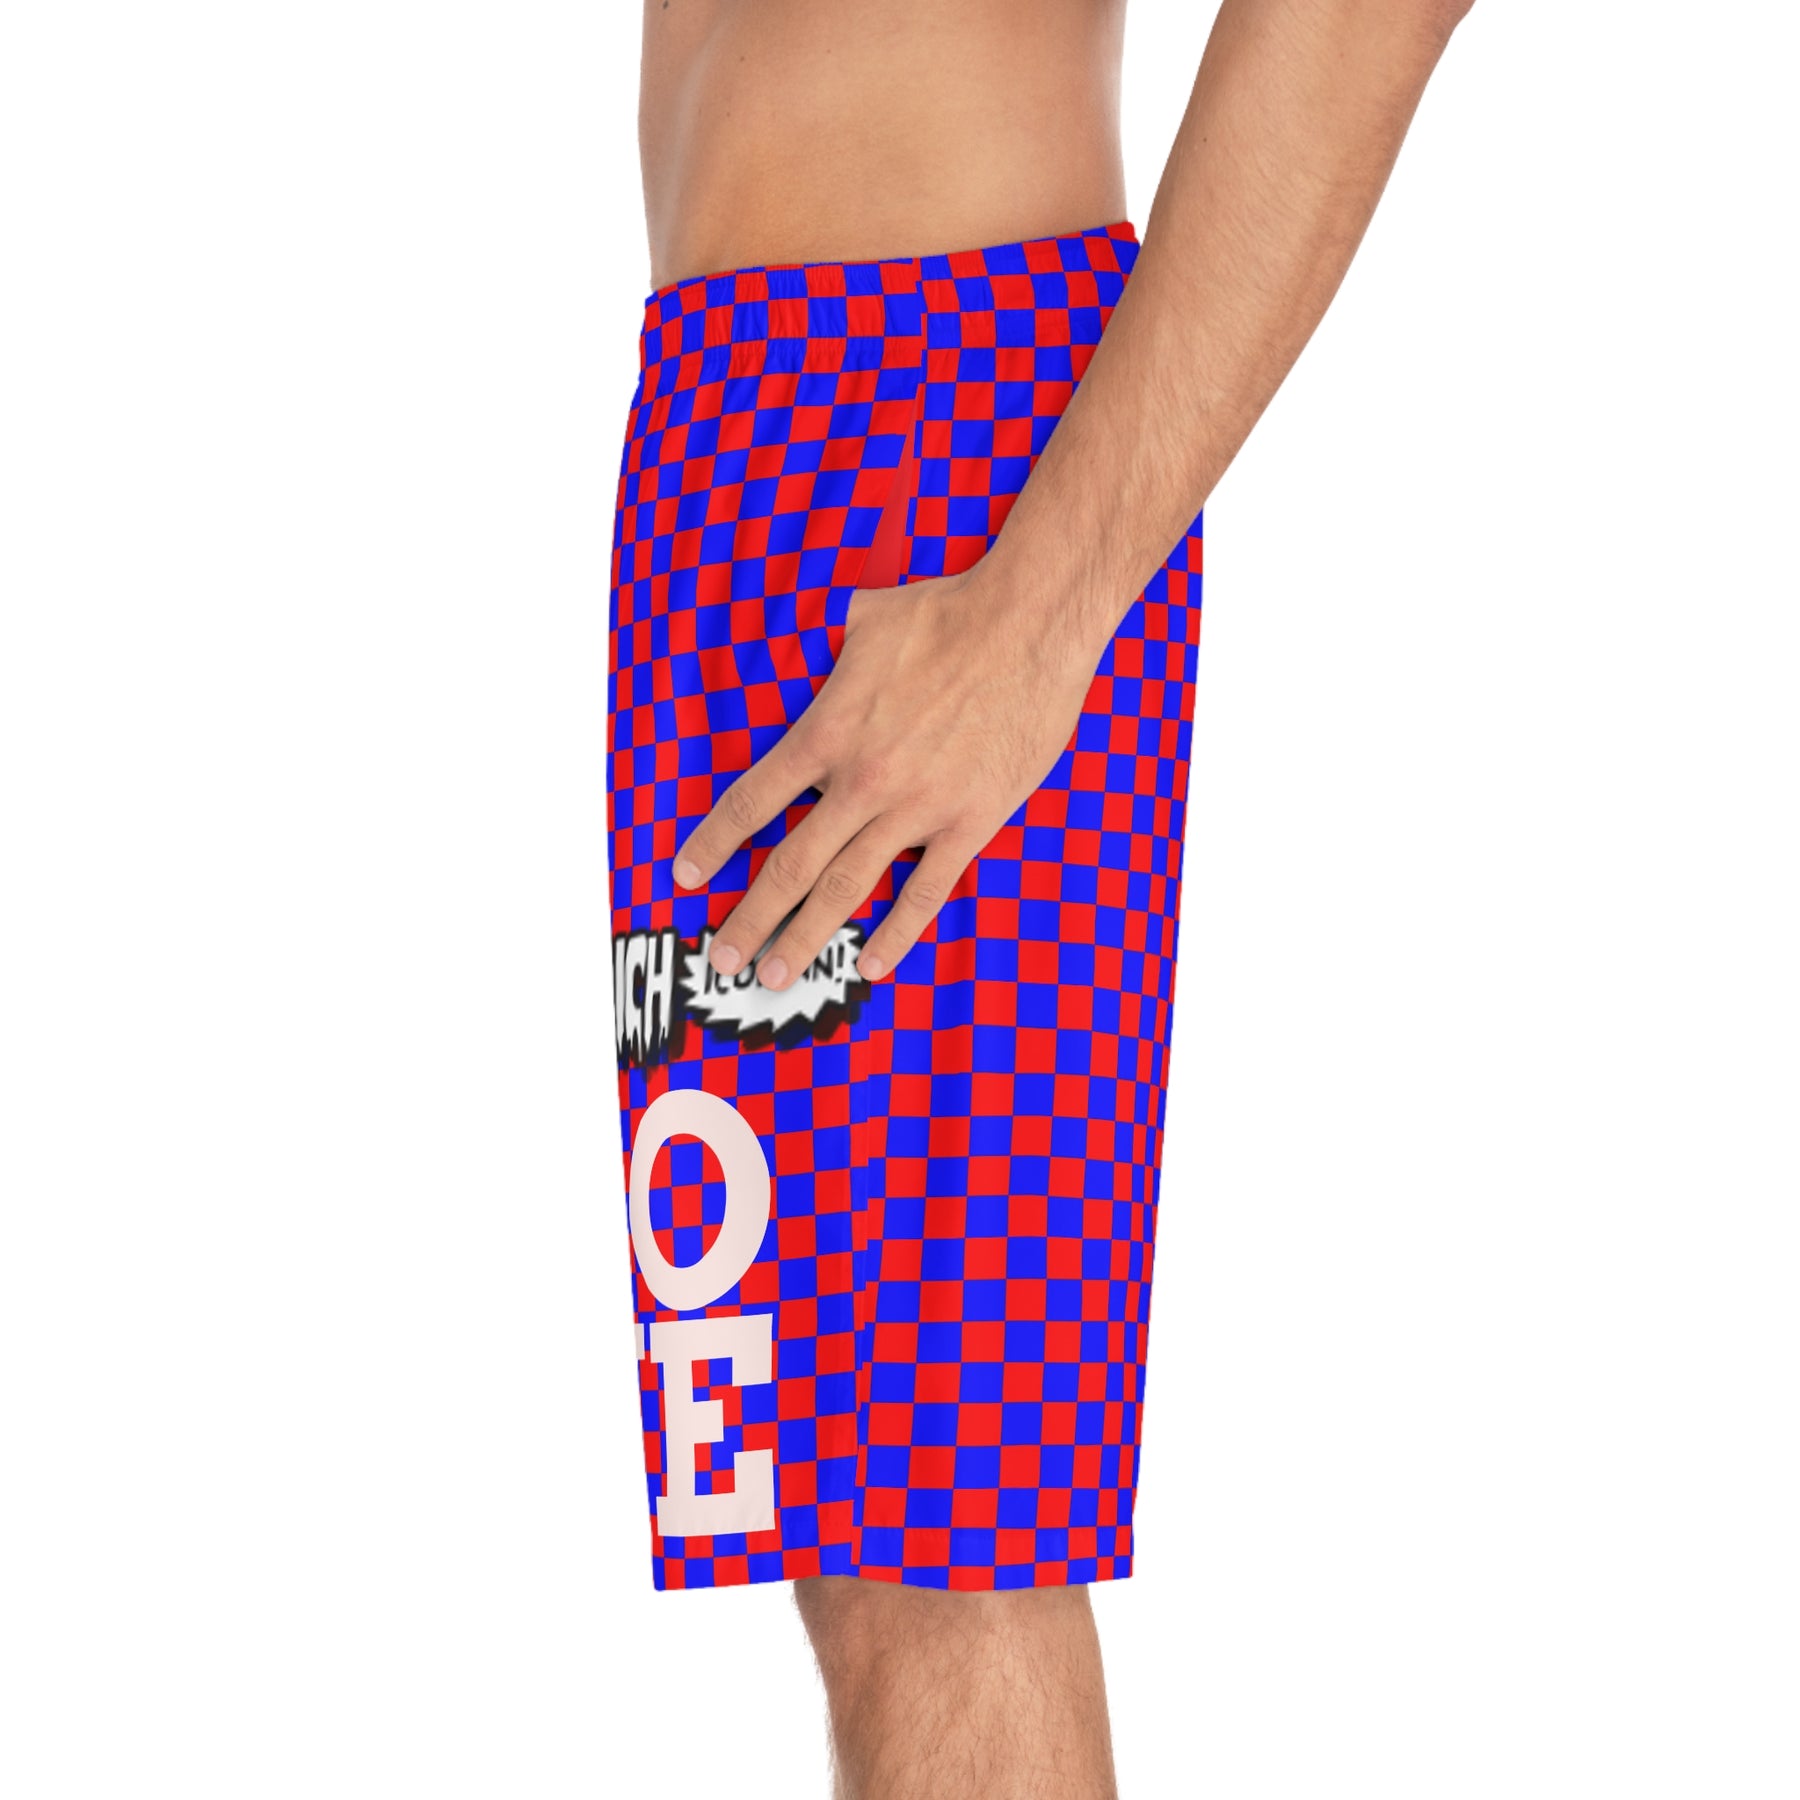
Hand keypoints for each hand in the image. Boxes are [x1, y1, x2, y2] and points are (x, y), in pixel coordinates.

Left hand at [672, 569, 1095, 987]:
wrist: (1029, 623)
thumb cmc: (947, 612)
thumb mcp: (863, 619)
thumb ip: (828, 646)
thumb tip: (816, 636)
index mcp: (827, 732)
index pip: (753, 803)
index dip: (714, 845)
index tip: (688, 877)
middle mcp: (863, 781)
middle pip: (790, 865)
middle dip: (752, 918)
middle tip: (726, 958)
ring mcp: (917, 807)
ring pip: (847, 888)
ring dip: (806, 938)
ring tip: (777, 977)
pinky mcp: (970, 821)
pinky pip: (927, 891)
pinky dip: (897, 933)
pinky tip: (871, 964)